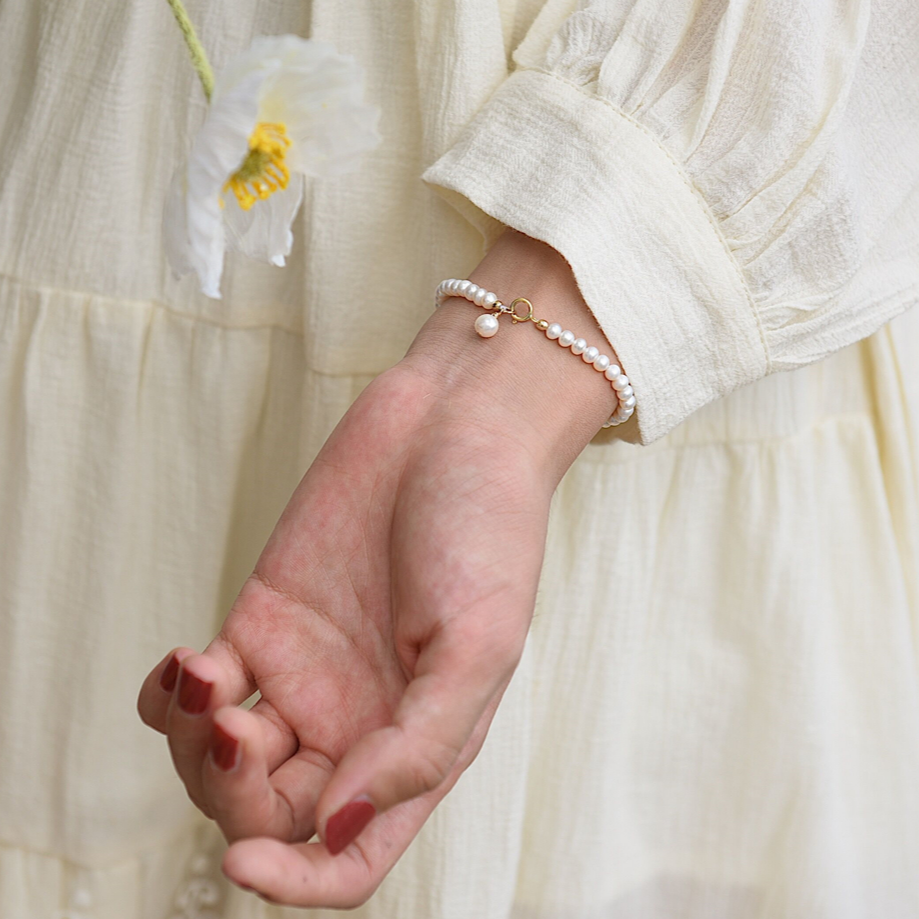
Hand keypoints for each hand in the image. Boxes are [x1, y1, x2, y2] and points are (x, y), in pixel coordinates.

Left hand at [137, 228, 619, 906]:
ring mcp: (302, 672)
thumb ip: (418, 745)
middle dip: (232, 791)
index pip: (350, 854)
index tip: (247, 859)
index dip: (298, 881)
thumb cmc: (487, 529)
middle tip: (235, 727)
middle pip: (270, 807)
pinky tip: (185, 664)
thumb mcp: (479, 646)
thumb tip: (340, 823)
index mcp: (416, 743)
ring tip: (206, 679)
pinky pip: (195, 689)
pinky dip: (171, 693)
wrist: (452, 427)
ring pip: (219, 758)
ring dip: (193, 744)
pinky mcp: (261, 619)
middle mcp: (356, 720)